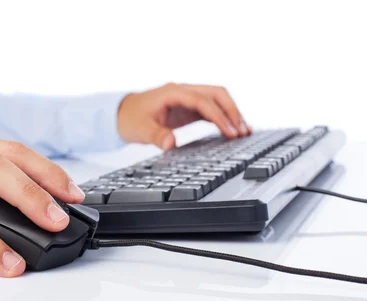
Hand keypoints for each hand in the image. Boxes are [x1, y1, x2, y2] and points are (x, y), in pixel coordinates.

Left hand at [117, 83, 251, 150]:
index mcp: (172, 92)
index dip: (219, 116)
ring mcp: (187, 98)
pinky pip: (212, 109)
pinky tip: (233, 131)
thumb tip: (170, 144)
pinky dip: (224, 118)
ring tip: (245, 132)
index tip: (230, 132)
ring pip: (217, 99)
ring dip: (232, 113)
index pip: (203, 101)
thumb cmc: (130, 119)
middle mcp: (183, 91)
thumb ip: (156, 136)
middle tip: (243, 132)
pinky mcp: (189, 108)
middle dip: (232, 111)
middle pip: (216, 93)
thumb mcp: (140, 130)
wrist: (121, 114)